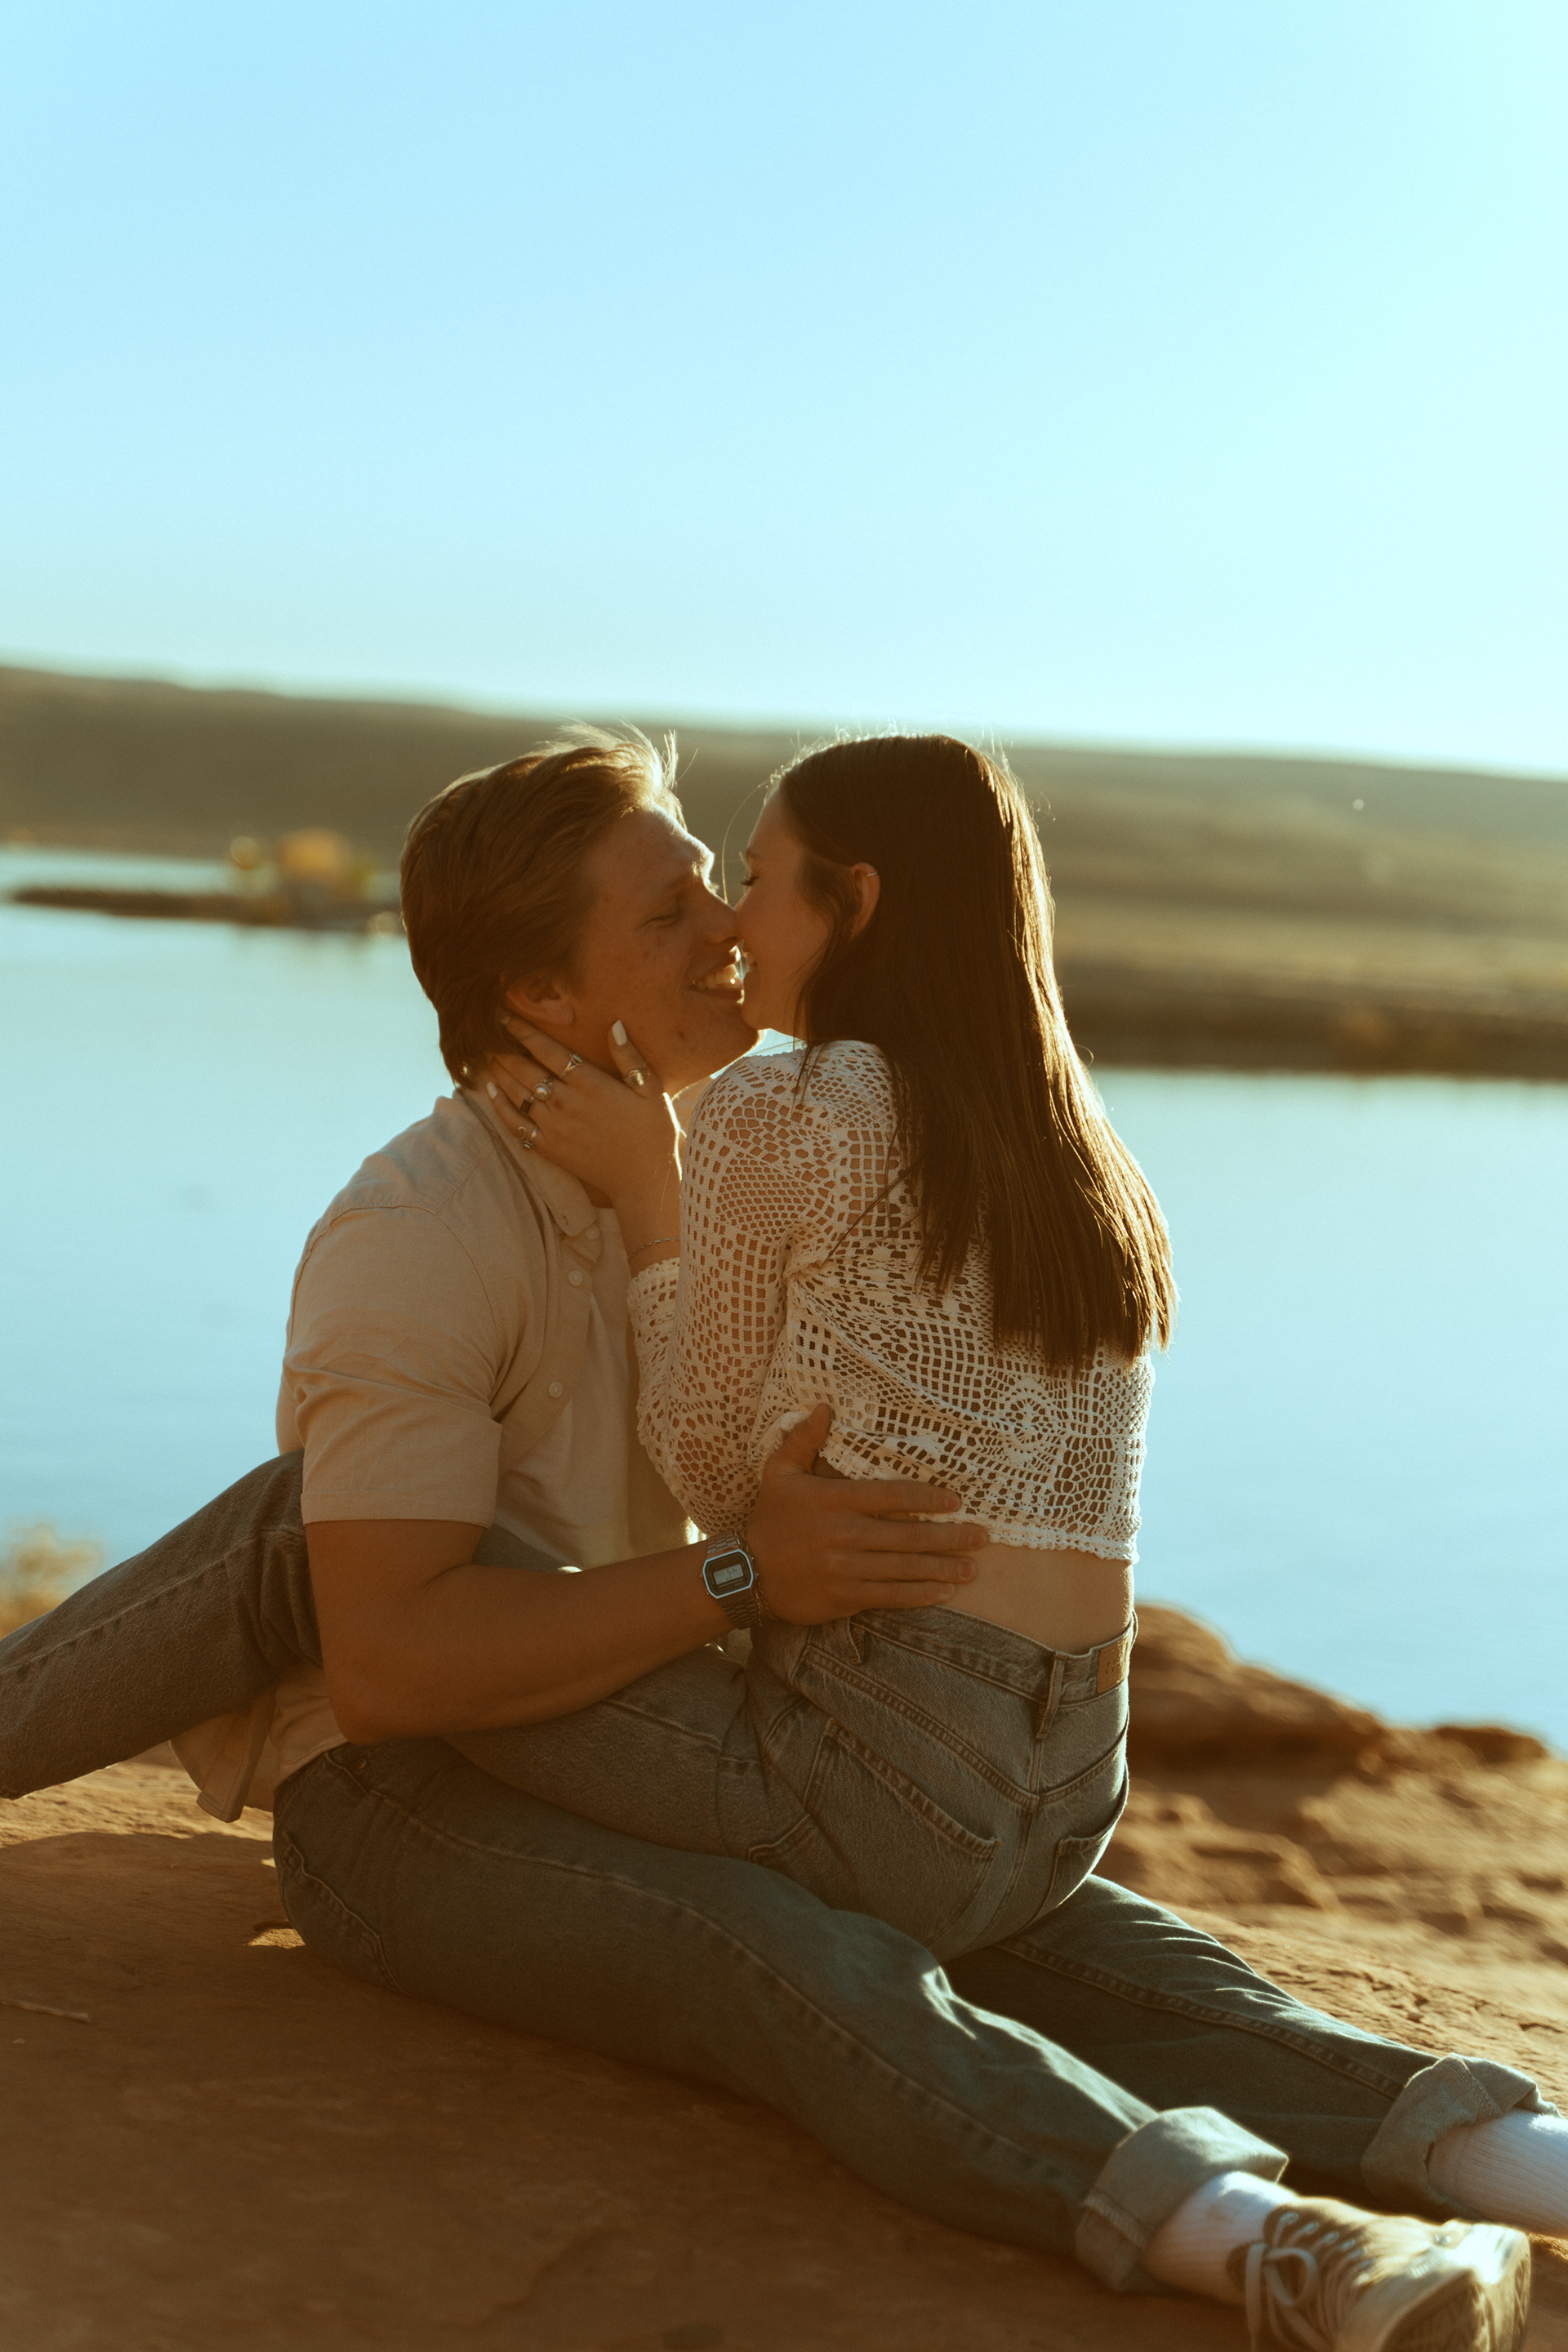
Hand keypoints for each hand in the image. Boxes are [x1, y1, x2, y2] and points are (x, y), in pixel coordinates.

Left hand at [474, 1017, 680, 1214]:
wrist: (643, 1180)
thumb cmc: (652, 1132)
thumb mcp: (651, 1090)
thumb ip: (630, 1057)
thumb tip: (615, 1025)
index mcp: (590, 1084)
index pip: (547, 1050)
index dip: (523, 1031)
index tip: (505, 1015)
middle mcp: (566, 1103)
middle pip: (524, 1069)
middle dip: (503, 1048)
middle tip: (486, 1031)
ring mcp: (554, 1127)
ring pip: (515, 1093)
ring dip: (498, 1071)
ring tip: (484, 1054)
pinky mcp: (548, 1148)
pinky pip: (515, 1124)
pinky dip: (499, 1106)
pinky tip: (490, 1090)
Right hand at [743, 1407, 986, 1622]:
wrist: (746, 1573)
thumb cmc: (769, 1520)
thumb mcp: (779, 1474)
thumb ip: (804, 1441)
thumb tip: (823, 1407)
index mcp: (834, 1501)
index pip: (891, 1496)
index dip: (928, 1498)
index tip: (956, 1501)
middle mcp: (844, 1535)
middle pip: (908, 1536)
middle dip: (950, 1537)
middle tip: (982, 1536)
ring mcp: (845, 1569)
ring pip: (904, 1569)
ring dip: (942, 1569)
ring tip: (971, 1569)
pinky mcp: (843, 1597)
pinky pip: (889, 1597)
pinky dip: (918, 1595)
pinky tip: (942, 1593)